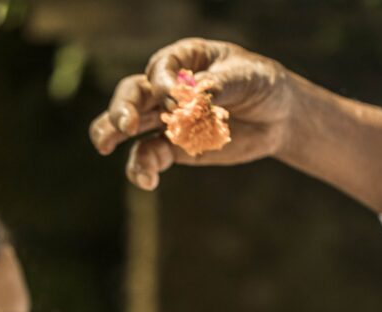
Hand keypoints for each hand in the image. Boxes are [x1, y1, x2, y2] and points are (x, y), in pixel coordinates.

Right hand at [90, 38, 296, 189]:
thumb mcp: (248, 77)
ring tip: (104, 146)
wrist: (277, 116)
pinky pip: (149, 155)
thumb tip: (195, 95)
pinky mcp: (175, 146)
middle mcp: (167, 87)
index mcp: (185, 59)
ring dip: (112, 133)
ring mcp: (167, 118)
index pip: (161, 68)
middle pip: (134, 93)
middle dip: (124, 107)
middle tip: (124, 125)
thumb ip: (220, 85)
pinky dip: (143, 167)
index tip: (177, 101)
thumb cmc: (261, 84)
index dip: (163, 84)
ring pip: (130, 124)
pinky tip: (147, 180)